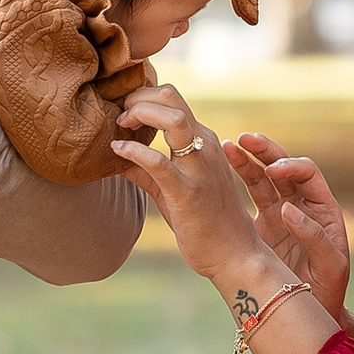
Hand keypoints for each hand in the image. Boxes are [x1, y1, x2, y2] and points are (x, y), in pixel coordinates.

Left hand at [110, 84, 289, 296]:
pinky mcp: (188, 192)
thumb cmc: (207, 225)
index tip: (122, 110)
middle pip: (171, 97)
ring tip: (120, 124)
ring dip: (140, 113)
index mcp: (204, 143)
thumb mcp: (172, 192)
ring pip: (172, 118)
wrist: (236, 257)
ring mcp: (199, 168)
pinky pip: (158, 161)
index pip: (172, 100)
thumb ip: (147, 172)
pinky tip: (117, 150)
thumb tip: (118, 158)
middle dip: (138, 97)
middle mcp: (206, 147)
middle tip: (118, 113)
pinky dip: (134, 150)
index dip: (142, 96)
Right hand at [226, 135, 351, 317]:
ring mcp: (279, 215)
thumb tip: (287, 209)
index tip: (272, 171)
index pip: (307, 174)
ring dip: (246, 161)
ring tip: (227, 146)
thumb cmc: (328, 292)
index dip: (290, 167)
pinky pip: (248, 199)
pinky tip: (219, 171)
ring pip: (261, 179)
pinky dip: (235, 183)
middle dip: (265, 151)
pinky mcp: (261, 227)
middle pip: (283, 168)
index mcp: (323, 209)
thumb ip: (313, 236)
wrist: (311, 312)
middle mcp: (301, 206)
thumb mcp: (331, 266)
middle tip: (245, 139)